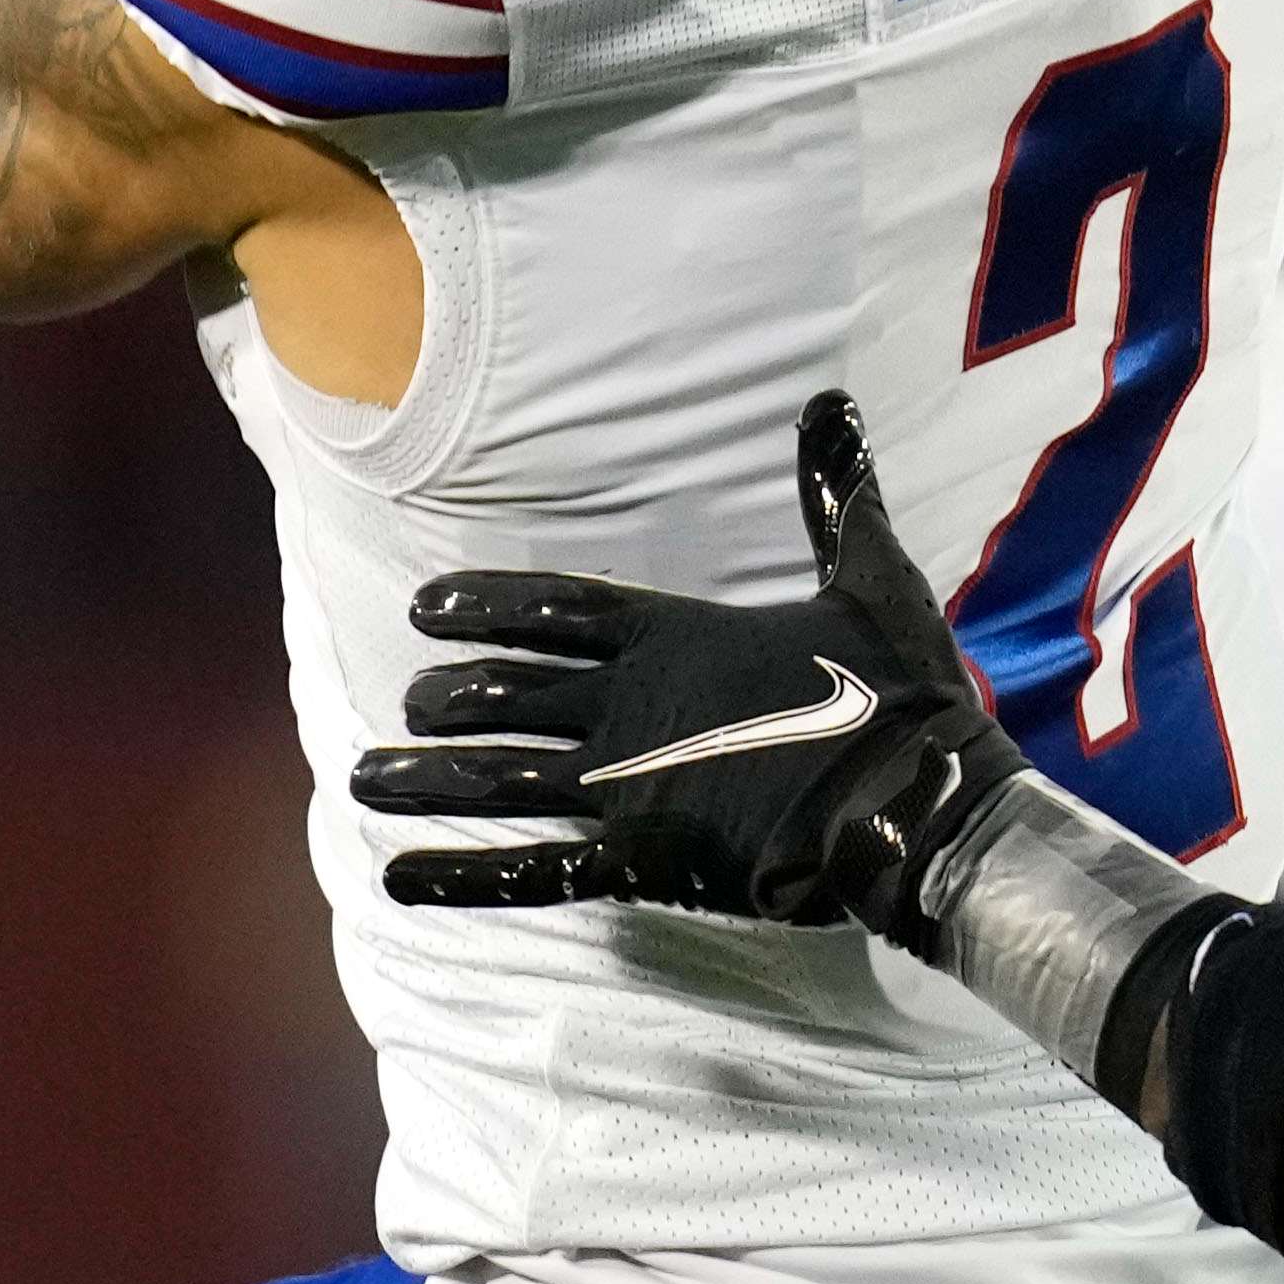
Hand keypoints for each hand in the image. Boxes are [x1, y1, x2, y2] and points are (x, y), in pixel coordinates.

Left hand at [365, 393, 1031, 932]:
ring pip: (500, 777)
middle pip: (512, 693)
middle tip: (408, 700)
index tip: (424, 608)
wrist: (920, 794)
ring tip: (363, 780)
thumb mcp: (871, 575)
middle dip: (450, 695)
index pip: (560, 608)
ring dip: (426, 779)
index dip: (488, 606)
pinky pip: (533, 869)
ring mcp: (629, 785)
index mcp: (680, 637)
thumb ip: (835, 495)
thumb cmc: (899, 690)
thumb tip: (832, 403)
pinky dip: (461, 877)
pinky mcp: (640, 858)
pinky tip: (395, 880)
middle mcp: (635, 705)